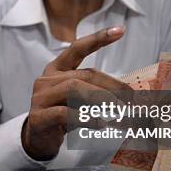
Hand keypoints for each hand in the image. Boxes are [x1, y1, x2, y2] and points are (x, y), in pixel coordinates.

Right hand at [22, 26, 130, 160]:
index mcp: (57, 69)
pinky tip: (101, 123)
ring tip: (119, 111)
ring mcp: (40, 97)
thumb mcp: (80, 101)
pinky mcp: (39, 116)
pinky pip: (65, 112)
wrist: (38, 140)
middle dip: (112, 85)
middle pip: (84, 74)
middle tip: (131, 98)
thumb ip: (97, 93)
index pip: (78, 48)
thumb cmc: (63, 117)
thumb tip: (129, 95)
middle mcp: (47, 79)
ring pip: (74, 89)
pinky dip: (86, 117)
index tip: (120, 30)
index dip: (98, 38)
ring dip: (101, 99)